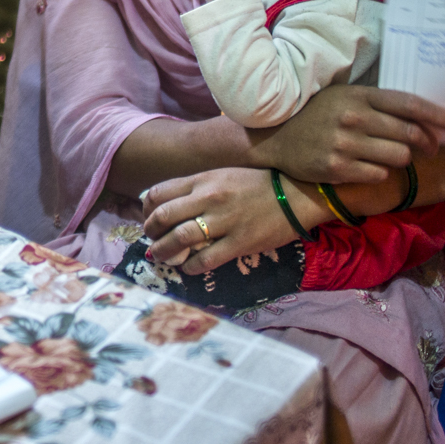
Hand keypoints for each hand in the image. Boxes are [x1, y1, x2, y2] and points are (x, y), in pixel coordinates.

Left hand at [139, 167, 319, 272]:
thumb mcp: (222, 175)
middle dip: (150, 231)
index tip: (148, 218)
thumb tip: (168, 202)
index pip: (159, 193)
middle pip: (164, 216)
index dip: (146, 209)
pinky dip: (192, 266)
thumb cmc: (258, 183)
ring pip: (181, 238)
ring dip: (164, 251)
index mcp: (203, 180)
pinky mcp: (240, 242)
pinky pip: (207, 258)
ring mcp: (225, 221)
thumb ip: (197, 187)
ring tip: (161, 256)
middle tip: (151, 239)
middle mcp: (209, 198)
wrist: (297, 193)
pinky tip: (188, 268)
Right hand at [248, 85, 444, 183]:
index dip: (436, 114)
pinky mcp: (338, 168)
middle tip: (430, 148)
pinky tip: (370, 167)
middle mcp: (354, 118)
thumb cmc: (314, 116)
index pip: (408, 104)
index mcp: (358, 96)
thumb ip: (375, 103)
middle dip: (428, 143)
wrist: (274, 138)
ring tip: (395, 157)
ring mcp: (346, 144)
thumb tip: (418, 117)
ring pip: (398, 157)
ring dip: (402, 159)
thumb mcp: (341, 97)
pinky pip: (379, 175)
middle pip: (410, 133)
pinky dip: (381, 173)